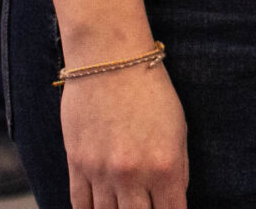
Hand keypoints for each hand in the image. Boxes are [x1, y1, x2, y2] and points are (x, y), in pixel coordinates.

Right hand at [61, 60, 187, 208]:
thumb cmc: (151, 91)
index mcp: (165, 166)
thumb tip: (173, 200)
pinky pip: (79, 205)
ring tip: (124, 207)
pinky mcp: (76, 166)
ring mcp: (101, 173)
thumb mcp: (179, 130)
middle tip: (147, 206)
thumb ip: (177, 170)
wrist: (110, 61)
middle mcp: (132, 175)